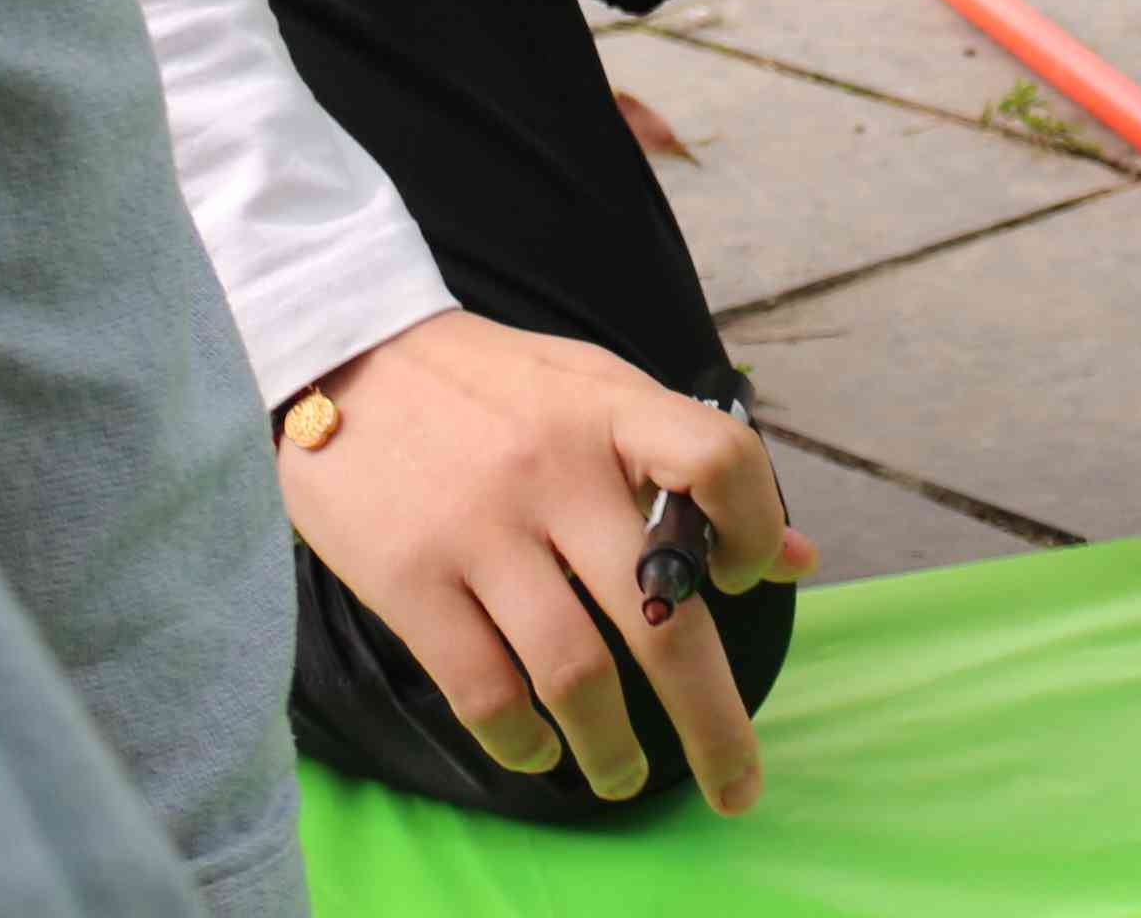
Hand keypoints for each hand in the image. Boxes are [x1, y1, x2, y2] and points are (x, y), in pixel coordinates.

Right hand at [278, 310, 816, 812]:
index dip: (753, 530)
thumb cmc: (490, 385)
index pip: (719, 462)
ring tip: (623, 777)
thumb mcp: (596, 391)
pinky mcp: (410, 579)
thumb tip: (798, 560)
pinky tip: (539, 752)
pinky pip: (485, 690)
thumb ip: (690, 468)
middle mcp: (553, 470)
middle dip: (711, 720)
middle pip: (659, 612)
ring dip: (612, 750)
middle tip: (737, 788)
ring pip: (575, 674)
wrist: (342, 352)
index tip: (738, 582)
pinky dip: (523, 743)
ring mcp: (480, 528)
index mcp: (610, 410)